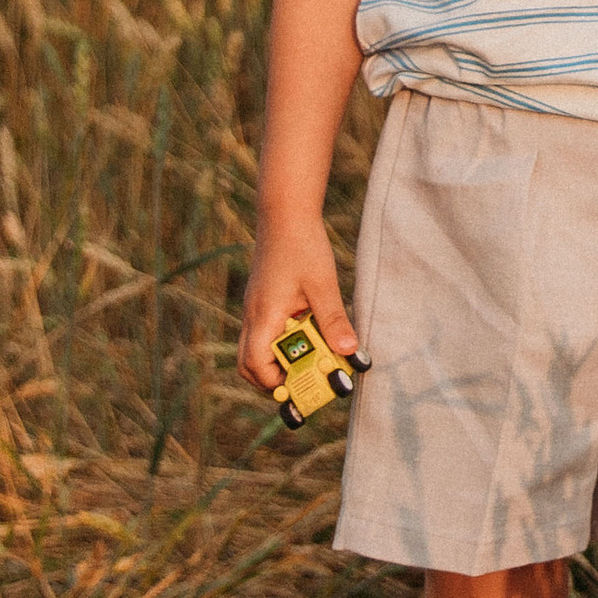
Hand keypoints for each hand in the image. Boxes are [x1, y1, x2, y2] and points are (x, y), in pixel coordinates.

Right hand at [238, 218, 359, 390]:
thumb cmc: (302, 246)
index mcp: (263, 316)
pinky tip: (309, 329)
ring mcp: (256, 309)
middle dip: (274, 379)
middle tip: (305, 378)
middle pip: (248, 365)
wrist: (285, 213)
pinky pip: (265, 333)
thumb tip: (349, 353)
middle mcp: (253, 316)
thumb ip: (334, 320)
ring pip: (255, 349)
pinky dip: (283, 342)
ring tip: (311, 355)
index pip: (255, 365)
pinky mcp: (263, 302)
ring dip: (279, 360)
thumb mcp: (323, 285)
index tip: (304, 384)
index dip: (276, 382)